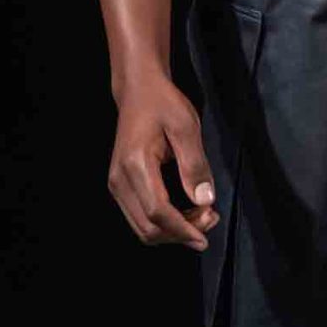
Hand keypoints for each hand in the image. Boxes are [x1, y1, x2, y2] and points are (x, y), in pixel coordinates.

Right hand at [108, 79, 219, 251]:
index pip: (158, 212)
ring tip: (201, 217)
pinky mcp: (120, 186)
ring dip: (173, 231)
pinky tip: (185, 213)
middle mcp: (119, 180)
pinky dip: (164, 224)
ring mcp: (116, 185)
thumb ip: (195, 165)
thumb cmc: (163, 104)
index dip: (183, 229)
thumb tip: (204, 200)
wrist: (138, 91)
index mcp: (135, 165)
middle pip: (148, 227)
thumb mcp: (186, 127)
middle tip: (210, 219)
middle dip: (181, 233)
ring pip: (143, 228)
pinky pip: (140, 218)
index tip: (207, 234)